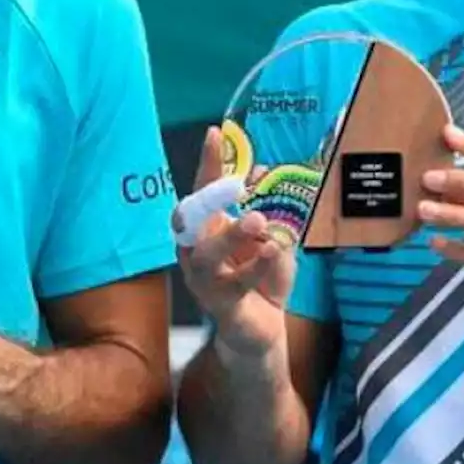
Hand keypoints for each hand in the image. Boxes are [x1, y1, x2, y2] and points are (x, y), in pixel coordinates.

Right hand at [173, 128, 295, 357]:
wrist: (261, 329)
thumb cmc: (260, 277)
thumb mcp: (269, 236)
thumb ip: (266, 207)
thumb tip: (262, 171)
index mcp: (207, 229)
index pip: (204, 190)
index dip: (208, 163)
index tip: (214, 134)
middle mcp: (197, 251)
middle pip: (191, 220)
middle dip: (209, 200)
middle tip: (238, 185)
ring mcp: (204, 280)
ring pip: (206, 256)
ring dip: (231, 235)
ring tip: (258, 221)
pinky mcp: (220, 305)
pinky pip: (234, 284)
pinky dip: (254, 266)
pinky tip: (272, 251)